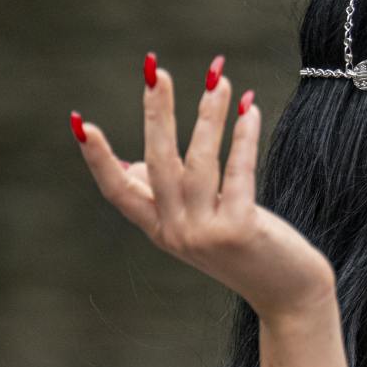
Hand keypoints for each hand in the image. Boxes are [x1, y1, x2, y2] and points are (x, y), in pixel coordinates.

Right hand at [71, 53, 336, 320]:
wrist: (288, 295)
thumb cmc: (245, 250)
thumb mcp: (197, 226)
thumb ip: (166, 197)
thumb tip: (133, 161)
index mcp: (160, 230)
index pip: (117, 190)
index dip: (97, 158)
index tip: (78, 121)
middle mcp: (176, 233)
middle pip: (158, 162)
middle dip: (157, 113)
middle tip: (155, 71)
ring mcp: (206, 233)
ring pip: (199, 161)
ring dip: (209, 115)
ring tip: (220, 78)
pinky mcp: (240, 230)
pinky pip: (238, 171)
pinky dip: (243, 137)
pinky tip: (250, 109)